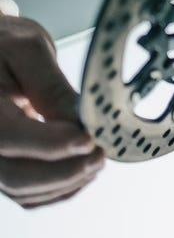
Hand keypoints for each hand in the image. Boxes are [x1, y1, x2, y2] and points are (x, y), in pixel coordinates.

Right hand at [0, 13, 104, 207]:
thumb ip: (52, 88)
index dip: (52, 144)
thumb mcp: (29, 51)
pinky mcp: (2, 165)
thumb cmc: (4, 44)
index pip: (10, 137)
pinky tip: (81, 172)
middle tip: (100, 156)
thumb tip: (81, 122)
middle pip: (16, 175)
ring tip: (96, 162)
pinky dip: (56, 189)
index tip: (89, 140)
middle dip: (64, 171)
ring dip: (65, 183)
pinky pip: (26, 192)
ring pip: (23, 190)